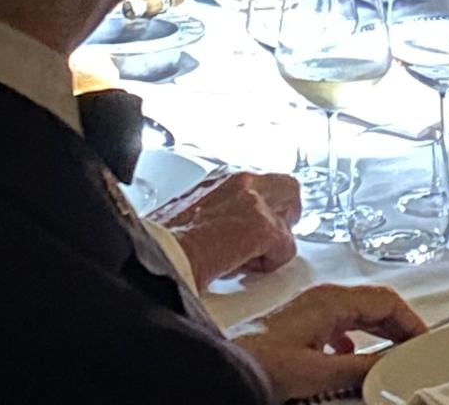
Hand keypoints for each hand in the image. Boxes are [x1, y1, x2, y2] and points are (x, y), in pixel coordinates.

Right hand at [151, 170, 300, 287]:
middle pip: (288, 186)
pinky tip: (243, 270)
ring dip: (276, 239)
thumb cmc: (162, 242)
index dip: (263, 207)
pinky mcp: (263, 226)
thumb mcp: (186, 215)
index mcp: (222, 179)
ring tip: (251, 259)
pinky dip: (270, 264)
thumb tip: (213, 234)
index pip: (260, 183)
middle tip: (265, 242)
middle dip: (282, 215)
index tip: (252, 228)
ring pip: (292, 213)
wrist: (156, 256)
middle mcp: (241, 181)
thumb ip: (209, 215)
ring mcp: (255, 201)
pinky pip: (286, 248)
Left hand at [231, 283, 426, 402]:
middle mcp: (324, 297)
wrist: (224, 364)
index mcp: (331, 299)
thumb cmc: (258, 360)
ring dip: (381, 333)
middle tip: (419, 351)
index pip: (387, 300)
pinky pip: (344, 324)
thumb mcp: (317, 372)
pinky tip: (355, 359)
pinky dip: (361, 339)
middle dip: (400, 326)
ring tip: (396, 356)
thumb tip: (392, 365)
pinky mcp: (303, 324)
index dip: (412, 321)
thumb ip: (358, 369)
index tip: (427, 342)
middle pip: (376, 304)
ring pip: (360, 314)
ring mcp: (313, 309)